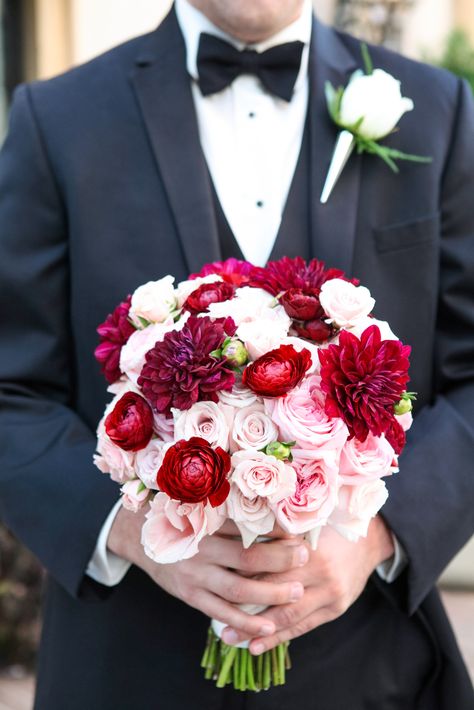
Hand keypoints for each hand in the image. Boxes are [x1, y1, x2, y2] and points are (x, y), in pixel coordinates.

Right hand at [107, 505, 308, 638]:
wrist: (139, 537)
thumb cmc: (180, 517)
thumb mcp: (200, 504)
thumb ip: (231, 507)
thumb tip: (274, 505)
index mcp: (205, 521)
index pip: (247, 525)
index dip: (274, 528)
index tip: (298, 529)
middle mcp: (201, 548)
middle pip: (247, 558)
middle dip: (279, 560)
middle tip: (304, 557)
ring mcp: (195, 575)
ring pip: (238, 589)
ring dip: (270, 594)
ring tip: (297, 592)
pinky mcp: (190, 596)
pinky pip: (222, 613)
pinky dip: (246, 622)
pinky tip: (269, 626)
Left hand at [220, 515, 394, 653]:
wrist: (369, 542)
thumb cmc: (328, 530)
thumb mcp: (305, 525)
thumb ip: (277, 534)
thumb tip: (236, 539)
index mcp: (308, 546)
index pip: (270, 564)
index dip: (243, 575)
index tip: (218, 583)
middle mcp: (320, 572)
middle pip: (276, 592)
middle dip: (245, 607)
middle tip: (217, 617)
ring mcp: (329, 593)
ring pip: (288, 616)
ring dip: (258, 631)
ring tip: (231, 639)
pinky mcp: (334, 609)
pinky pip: (302, 627)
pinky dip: (278, 638)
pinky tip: (257, 646)